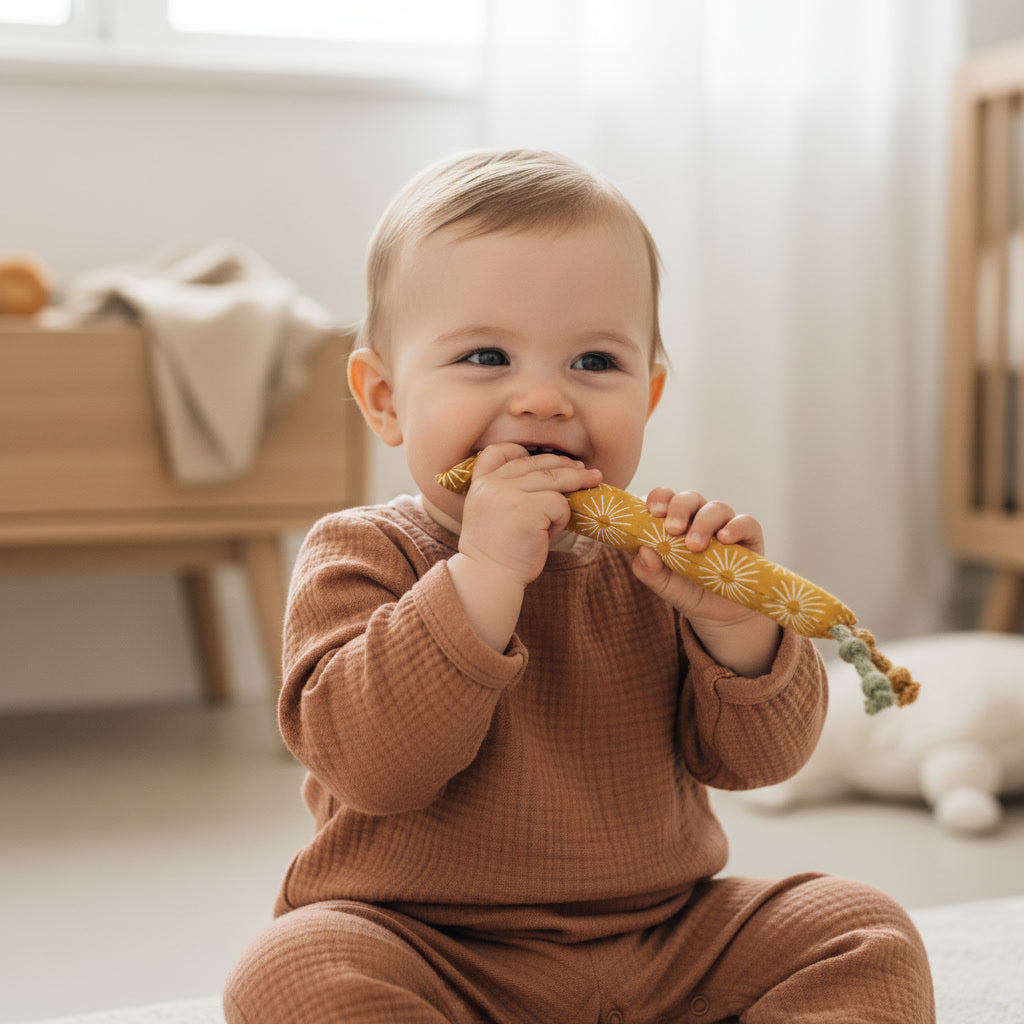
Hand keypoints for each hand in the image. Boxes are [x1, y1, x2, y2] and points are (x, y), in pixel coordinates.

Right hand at [447, 444, 600, 652]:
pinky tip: (551, 533)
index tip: (541, 460)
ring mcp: (509, 494)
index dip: (521, 451)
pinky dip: (562, 518)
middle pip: (536, 463)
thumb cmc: (498, 551)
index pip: (498, 451)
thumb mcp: (492, 513)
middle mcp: (492, 484)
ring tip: (594, 481)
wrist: (489, 577)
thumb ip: (509, 493)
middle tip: (585, 471)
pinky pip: (559, 503)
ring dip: (577, 480)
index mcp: (480, 483)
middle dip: (564, 465)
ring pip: (554, 477)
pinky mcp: (528, 508)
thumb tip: (557, 475)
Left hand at [632, 487, 780, 675]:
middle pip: (689, 498)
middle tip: (672, 529)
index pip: (664, 498)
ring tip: (694, 546)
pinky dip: (735, 527)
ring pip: (716, 508)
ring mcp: (724, 525)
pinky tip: (724, 539)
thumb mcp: (663, 585)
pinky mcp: (748, 536)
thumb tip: (643, 551)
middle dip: (678, 508)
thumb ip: (648, 570)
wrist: (718, 615)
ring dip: (703, 523)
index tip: (651, 511)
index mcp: (673, 522)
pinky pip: (746, 522)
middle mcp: (697, 518)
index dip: (657, 498)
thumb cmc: (686, 590)